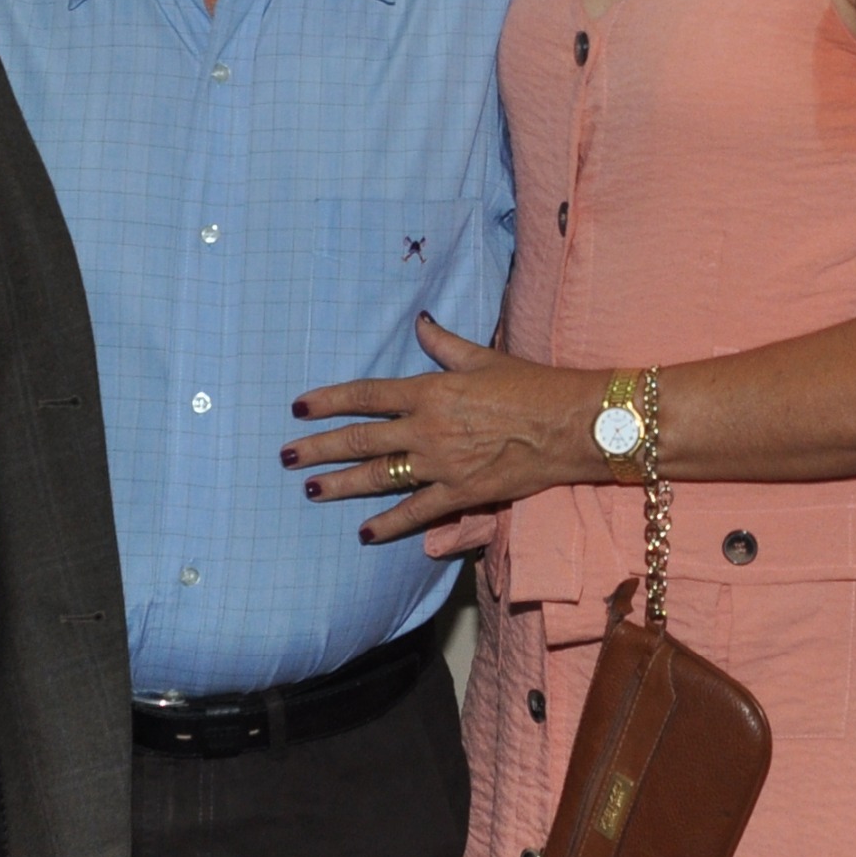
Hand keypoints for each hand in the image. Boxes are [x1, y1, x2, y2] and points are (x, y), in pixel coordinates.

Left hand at [283, 318, 604, 553]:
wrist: (568, 423)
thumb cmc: (529, 385)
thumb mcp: (482, 357)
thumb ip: (444, 344)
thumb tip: (420, 322)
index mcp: (429, 391)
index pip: (366, 396)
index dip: (329, 401)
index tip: (299, 408)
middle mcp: (426, 429)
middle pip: (361, 439)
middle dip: (319, 448)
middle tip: (287, 457)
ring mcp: (440, 464)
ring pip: (378, 477)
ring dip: (340, 485)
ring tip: (310, 490)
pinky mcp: (460, 493)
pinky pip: (416, 512)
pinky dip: (389, 524)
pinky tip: (364, 533)